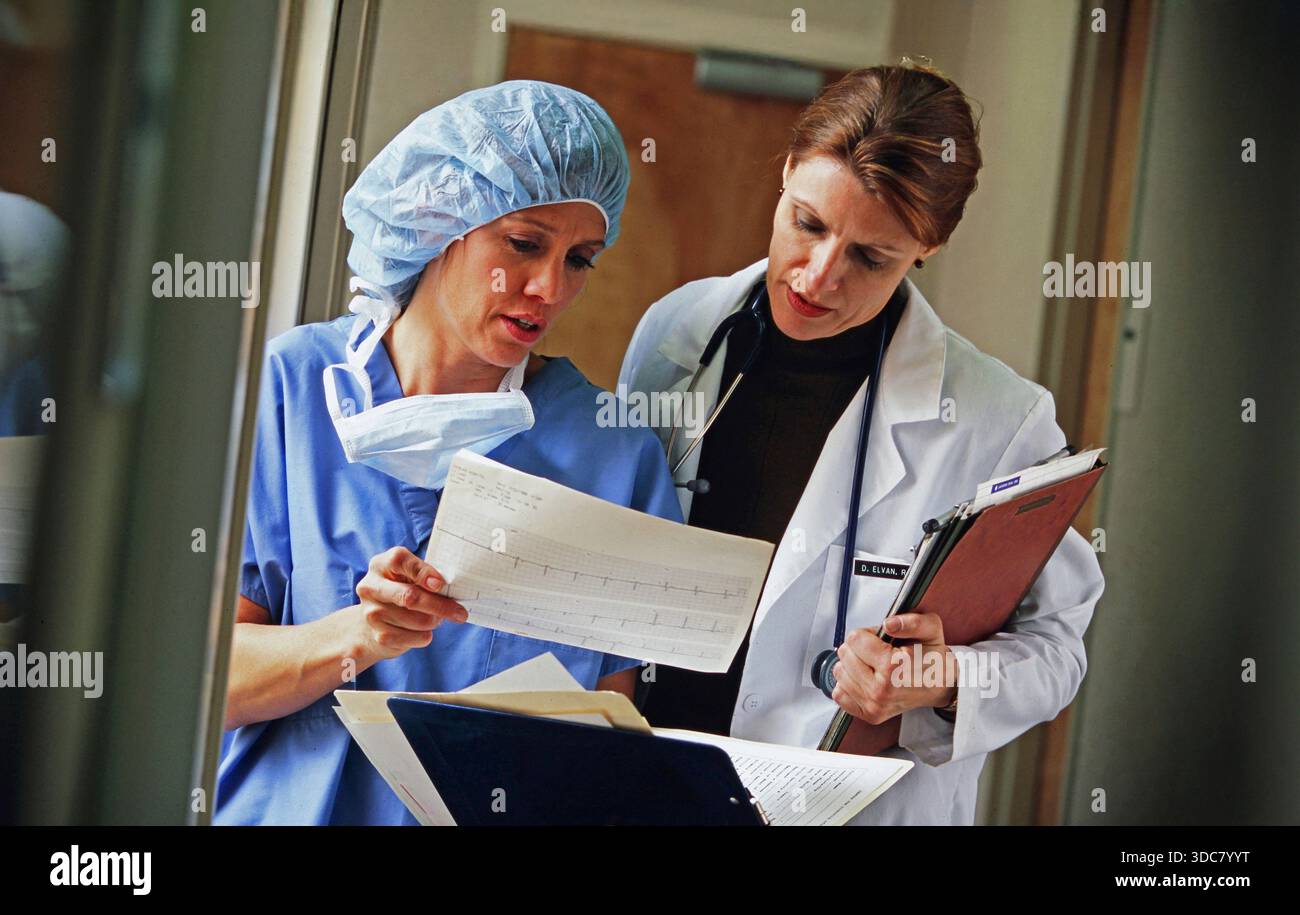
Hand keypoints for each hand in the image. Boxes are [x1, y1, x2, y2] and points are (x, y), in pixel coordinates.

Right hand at [353, 547, 466, 661]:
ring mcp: (372, 613)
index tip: (441, 584)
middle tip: (460, 613)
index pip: (400, 561)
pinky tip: (421, 630)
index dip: (423, 572)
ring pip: (419, 621)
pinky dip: (426, 635)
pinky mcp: (380, 636)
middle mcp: (371, 587)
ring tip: (435, 618)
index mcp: (381, 565)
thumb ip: (425, 576)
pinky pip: (417, 637)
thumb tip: (449, 587)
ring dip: (435, 621)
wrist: (374, 623)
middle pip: (410, 596)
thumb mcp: (409, 577)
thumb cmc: (401, 592)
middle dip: (440, 606)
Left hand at [831, 612, 958, 724]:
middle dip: (859, 648)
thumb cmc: (933, 658)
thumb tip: (889, 625)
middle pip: (845, 654)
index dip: (867, 634)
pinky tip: (867, 679)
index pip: (855, 639)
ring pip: (840, 672)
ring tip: (875, 666)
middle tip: (880, 653)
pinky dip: (850, 683)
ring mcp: (874, 705)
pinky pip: (840, 693)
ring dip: (853, 665)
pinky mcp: (869, 715)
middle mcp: (881, 690)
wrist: (941, 686)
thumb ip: (912, 621)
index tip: (882, 640)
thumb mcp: (931, 630)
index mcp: (894, 666)